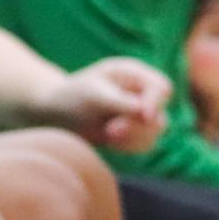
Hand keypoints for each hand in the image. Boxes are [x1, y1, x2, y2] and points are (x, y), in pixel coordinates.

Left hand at [52, 57, 170, 152]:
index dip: (156, 103)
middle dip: (137, 127)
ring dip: (133, 138)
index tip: (143, 118)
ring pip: (155, 132)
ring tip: (108, 136)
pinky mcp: (136, 131)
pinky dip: (129, 146)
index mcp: (133, 73)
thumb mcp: (93, 95)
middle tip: (111, 132)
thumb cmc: (72, 96)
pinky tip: (110, 142)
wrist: (56, 113)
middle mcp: (141, 91)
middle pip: (161, 113)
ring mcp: (141, 112)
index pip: (161, 87)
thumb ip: (120, 102)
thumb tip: (146, 113)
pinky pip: (145, 144)